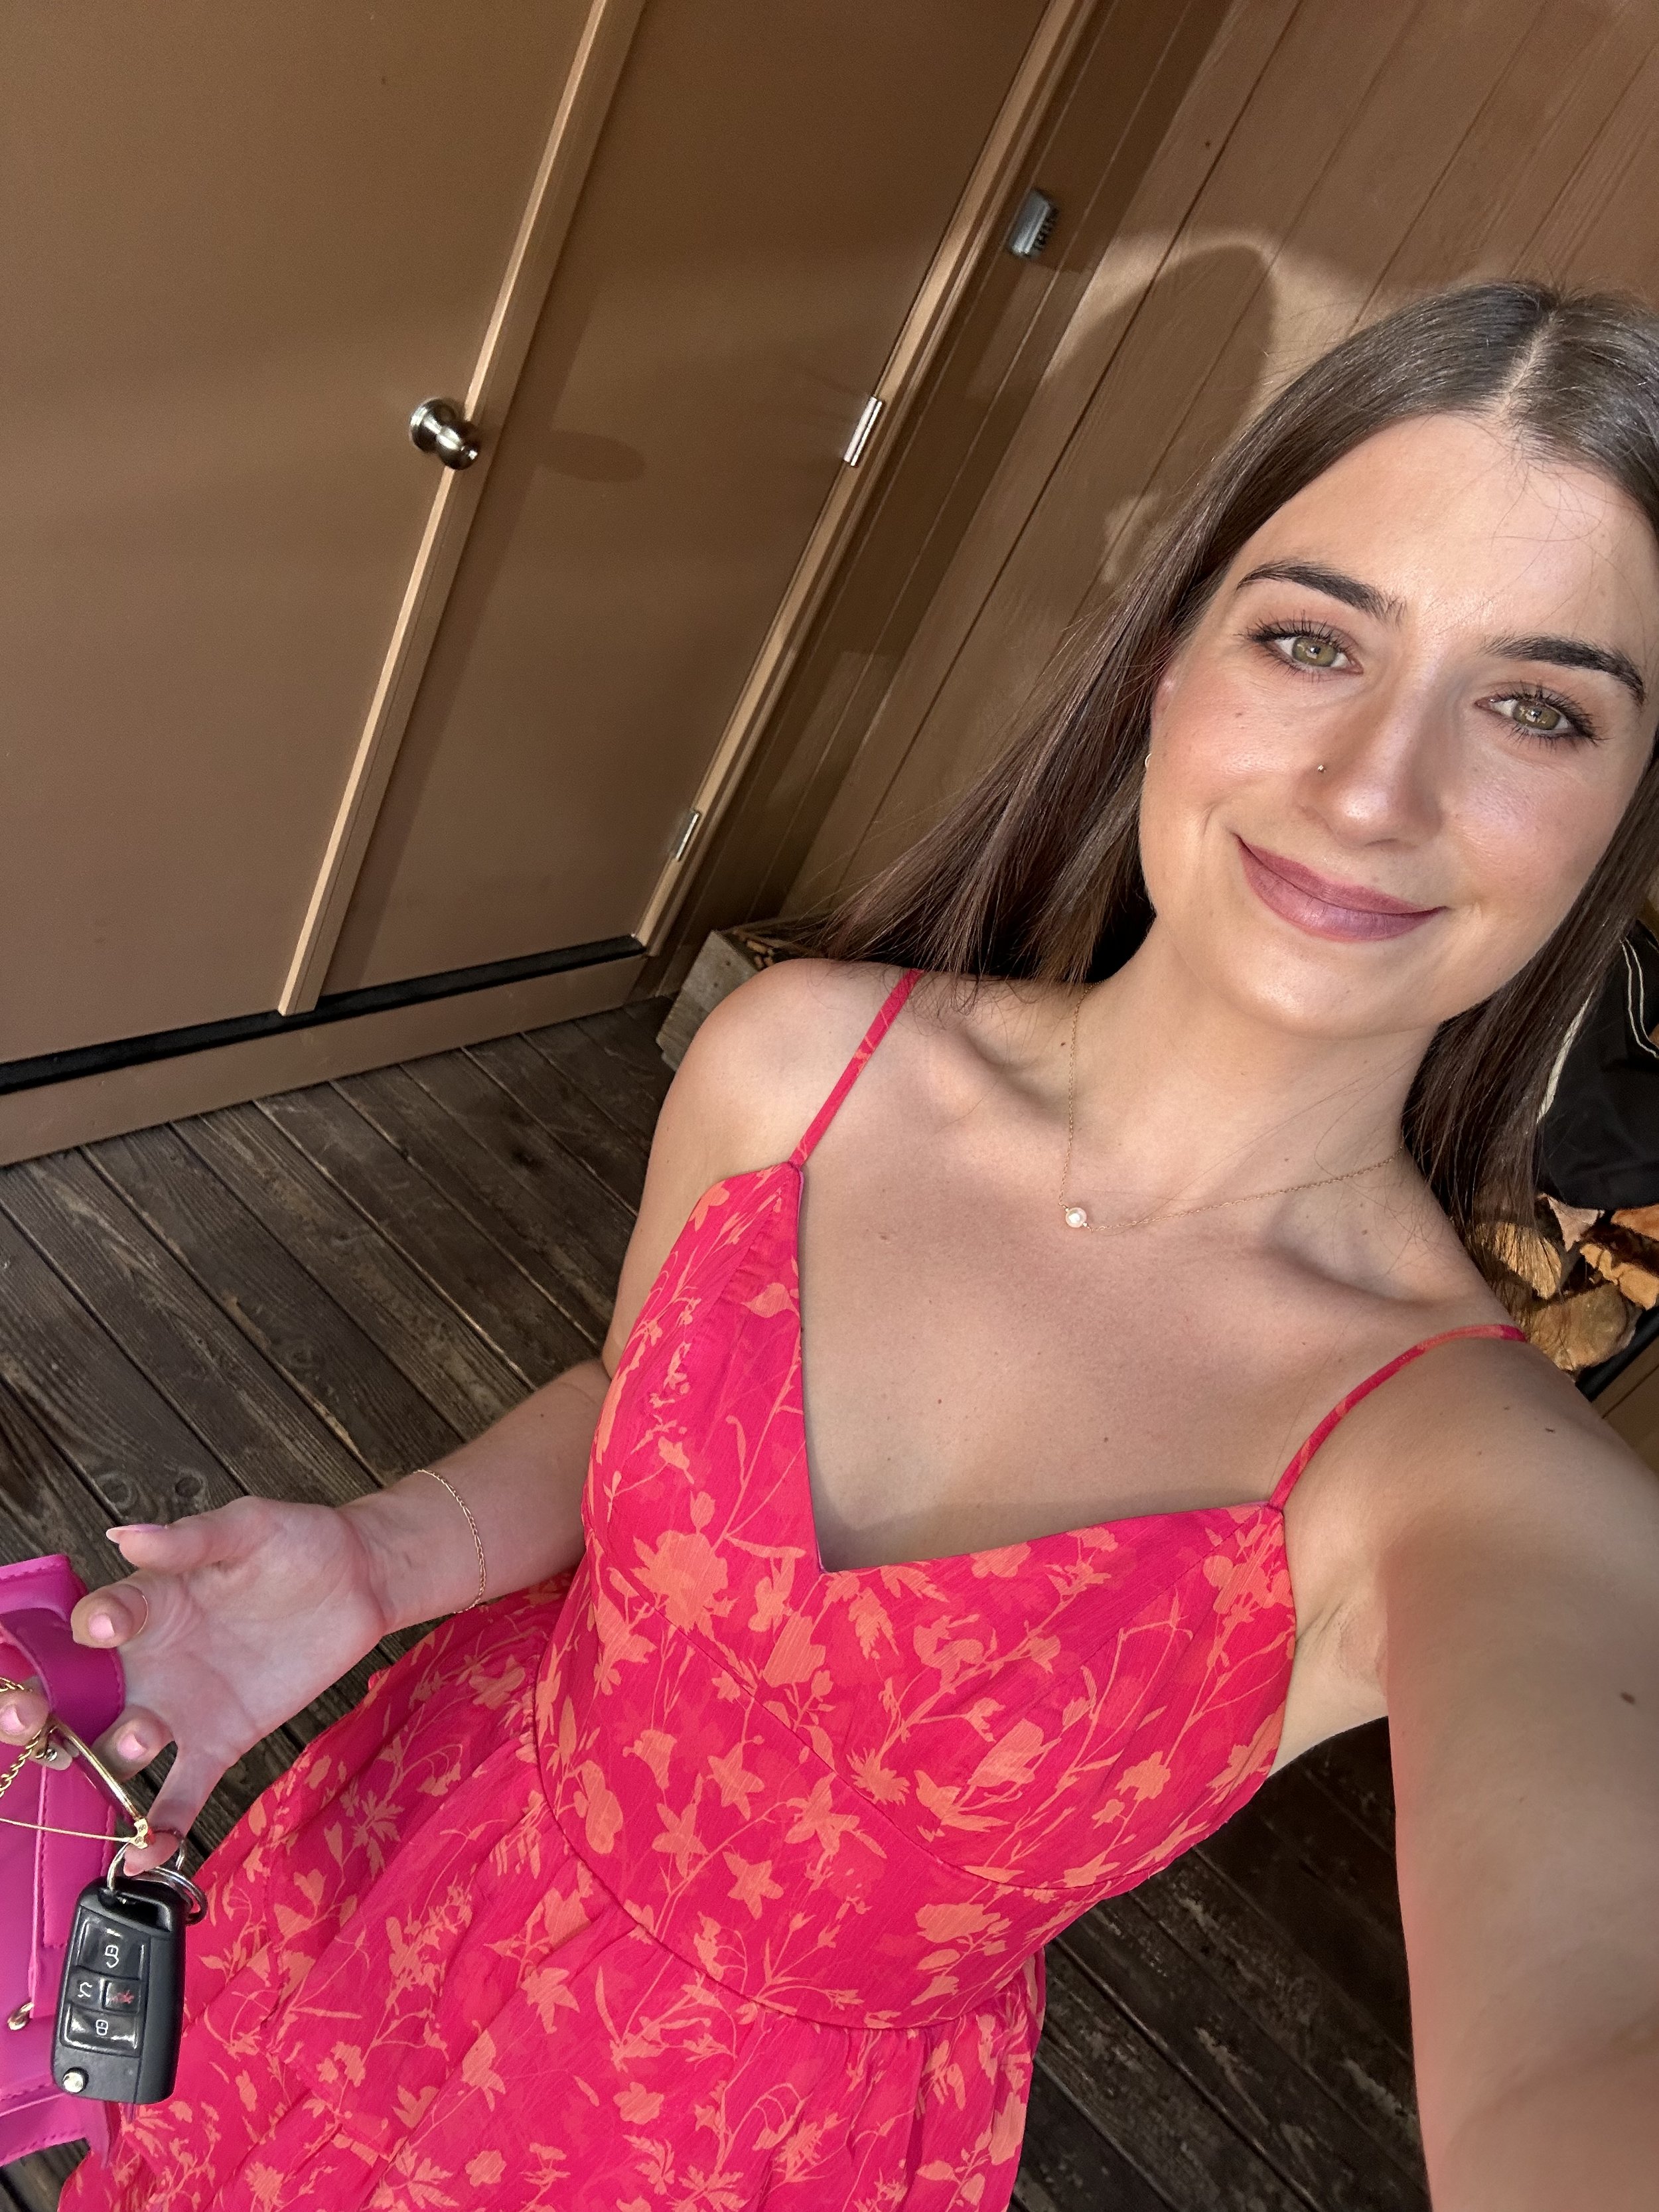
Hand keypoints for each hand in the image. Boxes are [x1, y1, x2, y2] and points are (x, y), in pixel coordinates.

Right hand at [0, 1497, 388, 1870]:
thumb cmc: (295, 1543)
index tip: (102, 1627)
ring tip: (143, 1737)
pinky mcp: (217, 1743)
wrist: (357, 1582)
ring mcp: (176, 1710)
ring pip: (118, 1750)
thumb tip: (130, 1536)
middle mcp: (146, 1663)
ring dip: (113, 1758)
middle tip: (36, 1719)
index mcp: (144, 1605)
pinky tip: (143, 1857)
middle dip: (44, 1716)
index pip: (93, 1622)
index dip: (90, 1627)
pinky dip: (157, 1829)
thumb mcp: (247, 1528)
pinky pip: (177, 1795)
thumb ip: (191, 1540)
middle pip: (74, 1701)